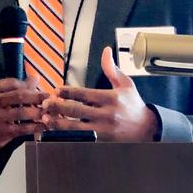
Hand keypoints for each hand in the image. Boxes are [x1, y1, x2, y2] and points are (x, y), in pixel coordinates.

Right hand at [0, 76, 47, 150]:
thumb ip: (13, 87)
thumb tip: (36, 78)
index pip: (11, 83)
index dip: (26, 85)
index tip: (38, 88)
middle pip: (17, 96)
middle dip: (36, 96)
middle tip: (49, 98)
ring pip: (21, 113)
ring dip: (38, 112)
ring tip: (49, 111)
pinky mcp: (1, 133)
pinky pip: (22, 129)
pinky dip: (35, 127)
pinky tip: (44, 125)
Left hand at [41, 46, 158, 140]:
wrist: (147, 129)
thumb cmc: (134, 105)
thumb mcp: (126, 84)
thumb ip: (111, 69)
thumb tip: (106, 50)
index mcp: (110, 98)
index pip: (83, 94)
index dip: (67, 92)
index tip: (56, 90)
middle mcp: (106, 114)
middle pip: (76, 110)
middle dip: (57, 106)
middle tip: (45, 103)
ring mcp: (103, 131)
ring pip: (75, 128)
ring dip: (58, 123)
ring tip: (46, 118)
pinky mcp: (101, 142)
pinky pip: (80, 140)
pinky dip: (67, 136)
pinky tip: (57, 133)